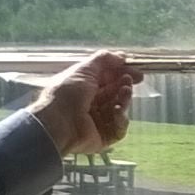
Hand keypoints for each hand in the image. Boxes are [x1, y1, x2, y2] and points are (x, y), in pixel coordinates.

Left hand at [27, 51, 143, 155]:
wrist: (58, 123)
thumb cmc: (67, 93)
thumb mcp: (84, 69)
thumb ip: (104, 60)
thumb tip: (122, 56)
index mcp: (84, 87)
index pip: (108, 79)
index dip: (122, 74)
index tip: (137, 71)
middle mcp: (90, 104)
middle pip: (115, 93)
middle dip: (124, 86)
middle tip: (128, 81)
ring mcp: (98, 121)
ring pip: (120, 109)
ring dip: (124, 99)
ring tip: (124, 92)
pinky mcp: (104, 137)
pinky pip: (119, 128)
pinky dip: (121, 119)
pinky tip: (117, 111)